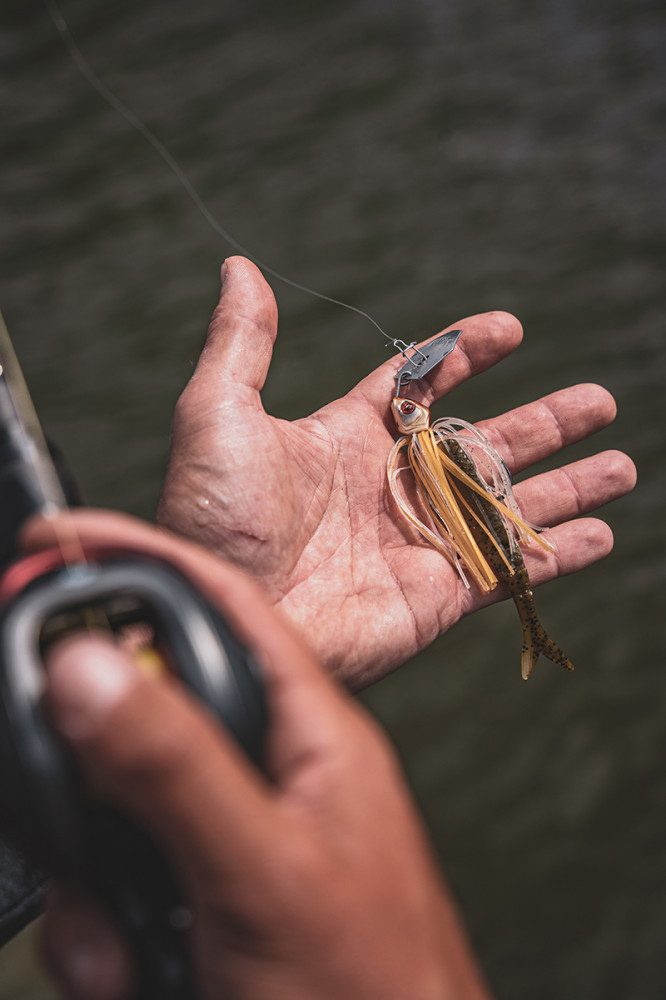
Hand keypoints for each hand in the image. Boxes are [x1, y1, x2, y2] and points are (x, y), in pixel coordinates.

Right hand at [24, 511, 492, 999]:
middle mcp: (274, 771)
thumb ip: (175, 768)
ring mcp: (238, 835)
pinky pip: (126, 875)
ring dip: (94, 873)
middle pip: (154, 705)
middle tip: (59, 806)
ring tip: (118, 944)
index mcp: (312, 732)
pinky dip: (105, 924)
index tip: (63, 543)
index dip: (145, 560)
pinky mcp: (209, 894)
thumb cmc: (372, 995)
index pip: (223, 604)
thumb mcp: (261, 873)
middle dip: (90, 759)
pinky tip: (129, 966)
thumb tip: (90, 669)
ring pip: (124, 802)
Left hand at [158, 257, 635, 686]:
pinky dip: (556, 553)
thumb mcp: (219, 413)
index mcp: (346, 440)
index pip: (420, 388)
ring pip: (510, 505)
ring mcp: (420, 542)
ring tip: (621, 465)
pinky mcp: (438, 596)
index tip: (509, 328)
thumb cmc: (214, 516)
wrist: (227, 611)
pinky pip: (510, 568)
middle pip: (485, 445)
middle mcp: (390, 488)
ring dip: (567, 485)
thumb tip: (240, 266)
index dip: (464, 355)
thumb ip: (243, 342)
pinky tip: (600, 534)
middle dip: (544, 423)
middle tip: (599, 402)